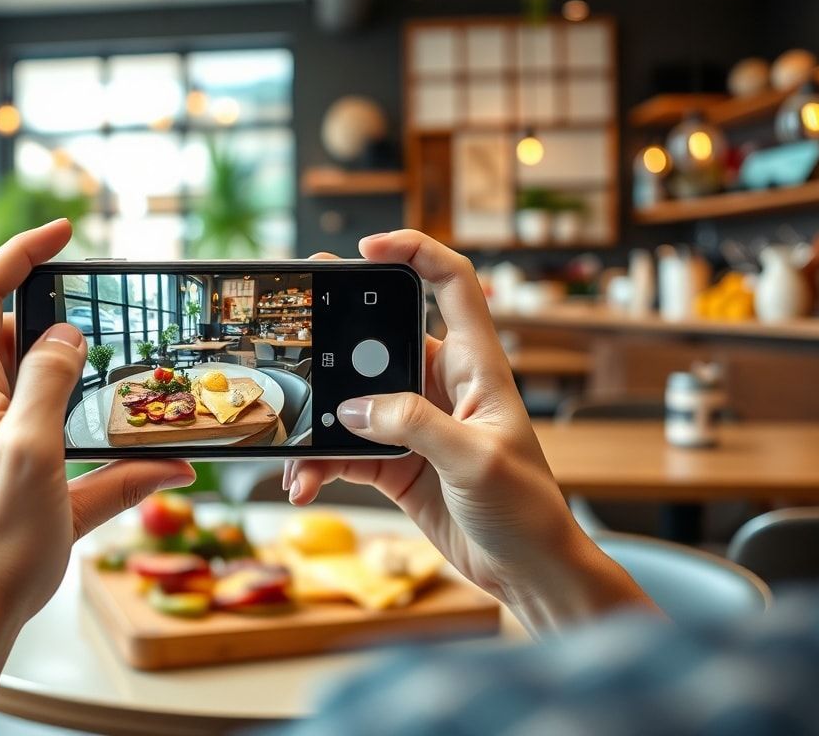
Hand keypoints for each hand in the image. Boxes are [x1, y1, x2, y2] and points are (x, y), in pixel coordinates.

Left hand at [0, 219, 194, 733]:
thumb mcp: (34, 453)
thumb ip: (49, 383)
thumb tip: (64, 336)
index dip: (18, 253)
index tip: (60, 233)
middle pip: (5, 342)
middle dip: (56, 326)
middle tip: (103, 325)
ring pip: (27, 395)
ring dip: (75, 388)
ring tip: (119, 396)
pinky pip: (37, 444)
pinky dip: (78, 442)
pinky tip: (133, 468)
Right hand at [286, 231, 653, 630]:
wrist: (526, 571)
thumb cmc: (526, 508)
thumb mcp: (476, 461)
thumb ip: (414, 425)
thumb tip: (353, 408)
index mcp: (477, 367)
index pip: (452, 285)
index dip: (413, 252)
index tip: (366, 249)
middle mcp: (442, 386)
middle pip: (380, 340)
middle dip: (333, 340)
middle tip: (292, 335)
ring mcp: (415, 423)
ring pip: (352, 404)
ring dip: (318, 424)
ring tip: (294, 453)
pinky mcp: (396, 461)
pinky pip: (345, 450)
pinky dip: (319, 465)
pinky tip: (303, 484)